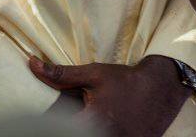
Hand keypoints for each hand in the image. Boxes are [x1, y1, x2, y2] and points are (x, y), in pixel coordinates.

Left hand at [30, 55, 187, 136]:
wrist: (162, 87)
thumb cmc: (126, 80)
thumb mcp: (94, 74)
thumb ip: (61, 74)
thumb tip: (33, 65)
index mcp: (90, 121)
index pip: (59, 129)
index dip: (54, 124)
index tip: (54, 118)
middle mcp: (103, 136)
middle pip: (75, 132)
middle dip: (73, 126)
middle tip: (83, 113)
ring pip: (92, 136)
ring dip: (89, 128)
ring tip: (95, 115)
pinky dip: (105, 131)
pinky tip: (110, 122)